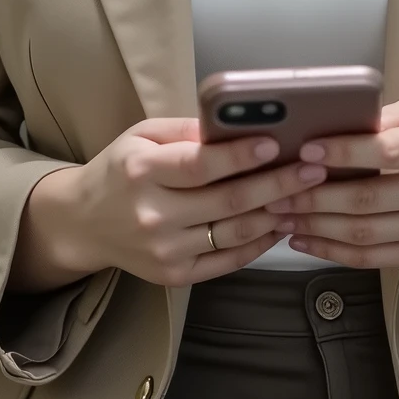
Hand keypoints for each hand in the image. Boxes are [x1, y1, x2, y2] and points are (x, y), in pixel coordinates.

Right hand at [14, 118, 304, 290]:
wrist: (84, 224)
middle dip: (277, 183)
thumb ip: (186, 130)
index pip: (199, 165)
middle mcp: (152, 214)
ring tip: (307, 195)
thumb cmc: (119, 171)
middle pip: (227, 201)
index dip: (240, 155)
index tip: (276, 142)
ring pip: (234, 232)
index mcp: (141, 171)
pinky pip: (229, 260)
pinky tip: (281, 223)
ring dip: (277, 213)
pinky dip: (260, 242)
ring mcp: (164, 250)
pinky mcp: (174, 275)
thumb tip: (238, 124)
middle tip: (314, 169)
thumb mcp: (141, 136)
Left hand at [280, 98, 398, 269]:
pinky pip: (369, 258)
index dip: (343, 153)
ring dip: (314, 226)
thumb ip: (384, 116)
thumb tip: (336, 121)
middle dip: (313, 196)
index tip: (306, 150)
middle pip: (366, 199)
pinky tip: (302, 240)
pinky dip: (330, 251)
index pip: (385, 151)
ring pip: (362, 232)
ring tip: (280, 216)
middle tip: (276, 192)